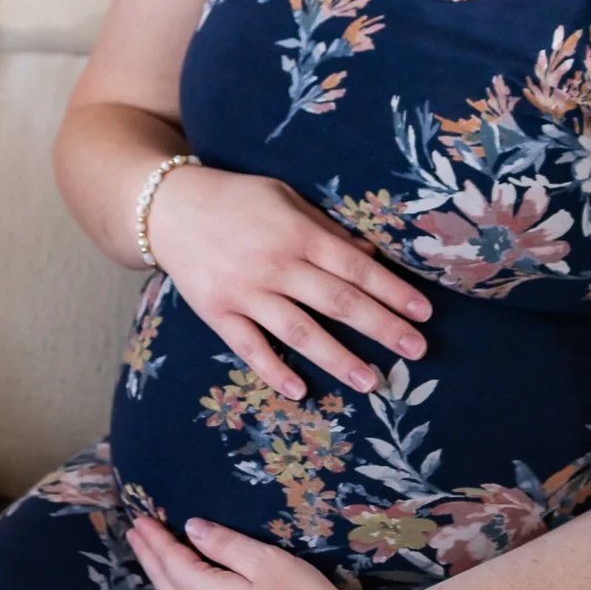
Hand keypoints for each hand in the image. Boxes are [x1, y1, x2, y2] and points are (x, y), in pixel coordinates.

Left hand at [127, 513, 386, 589]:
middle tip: (135, 533)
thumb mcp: (268, 562)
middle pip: (167, 585)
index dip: (155, 539)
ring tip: (153, 559)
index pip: (171, 562)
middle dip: (149, 557)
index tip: (140, 519)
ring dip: (163, 580)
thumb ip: (226, 544)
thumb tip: (192, 529)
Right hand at [149, 166, 430, 398]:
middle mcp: (275, 264)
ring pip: (299, 330)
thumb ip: (324, 228)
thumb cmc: (235, 199)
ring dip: (338, 357)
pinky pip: (248, 346)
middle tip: (416, 350)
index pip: (355, 267)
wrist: (167, 206)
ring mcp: (245, 291)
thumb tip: (369, 253)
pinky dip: (272, 370)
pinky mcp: (216, 312)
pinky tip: (298, 390)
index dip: (392, 290)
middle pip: (337, 301)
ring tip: (371, 382)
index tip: (423, 313)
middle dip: (381, 327)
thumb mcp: (284, 198)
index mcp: (297, 233)